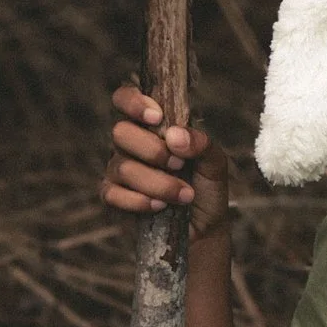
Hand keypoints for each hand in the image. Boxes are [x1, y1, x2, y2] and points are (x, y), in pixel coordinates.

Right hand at [101, 83, 232, 240]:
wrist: (204, 228)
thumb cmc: (206, 187)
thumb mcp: (214, 162)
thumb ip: (200, 143)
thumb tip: (174, 135)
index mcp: (152, 125)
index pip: (125, 98)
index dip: (134, 102)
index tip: (157, 117)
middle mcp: (131, 143)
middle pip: (120, 132)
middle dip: (153, 151)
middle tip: (179, 165)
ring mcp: (119, 169)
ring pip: (121, 166)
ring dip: (157, 182)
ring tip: (183, 194)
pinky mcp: (113, 196)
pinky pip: (112, 193)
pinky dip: (139, 201)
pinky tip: (159, 206)